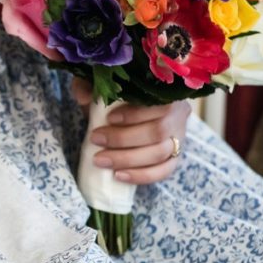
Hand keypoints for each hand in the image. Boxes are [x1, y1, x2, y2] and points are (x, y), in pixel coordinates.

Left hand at [71, 76, 189, 184]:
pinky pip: (163, 172)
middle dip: (123, 139)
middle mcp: (178, 116)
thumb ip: (90, 86)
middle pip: (158, 132)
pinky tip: (118, 176)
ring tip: (100, 160)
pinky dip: (140, 176)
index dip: (135, 114)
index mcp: (167, 94)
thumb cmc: (117, 98)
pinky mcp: (174, 159)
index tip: (109, 119)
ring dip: (127, 159)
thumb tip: (83, 96)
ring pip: (160, 154)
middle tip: (95, 140)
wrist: (127, 113)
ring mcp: (179, 139)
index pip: (159, 105)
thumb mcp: (103, 88)